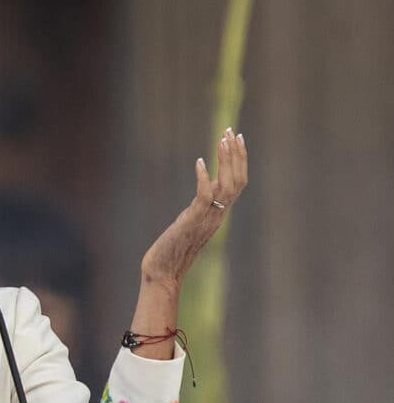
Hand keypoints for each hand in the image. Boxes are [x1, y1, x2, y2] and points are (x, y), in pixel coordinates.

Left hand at [140, 128, 247, 288]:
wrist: (163, 271)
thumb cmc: (173, 247)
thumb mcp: (192, 219)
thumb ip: (203, 202)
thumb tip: (207, 182)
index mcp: (220, 213)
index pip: (238, 182)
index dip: (240, 160)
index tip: (235, 138)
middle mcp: (218, 214)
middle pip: (238, 180)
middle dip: (236, 154)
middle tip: (230, 131)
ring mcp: (207, 218)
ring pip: (227, 185)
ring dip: (225, 161)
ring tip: (222, 140)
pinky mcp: (192, 221)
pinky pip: (204, 196)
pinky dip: (203, 177)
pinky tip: (198, 161)